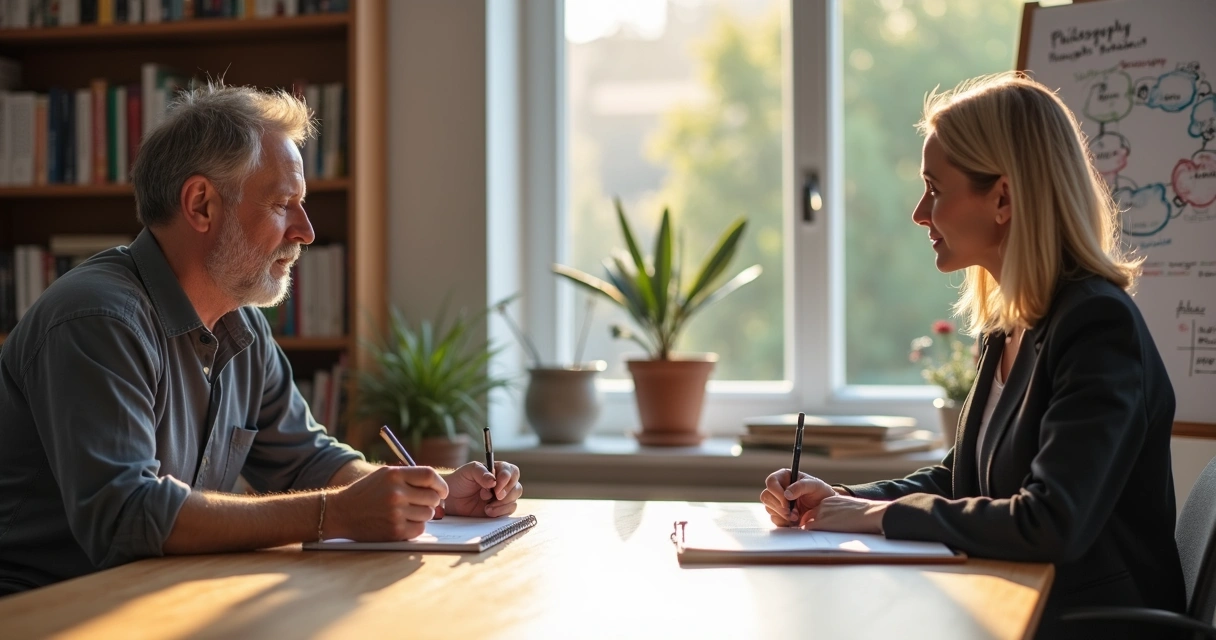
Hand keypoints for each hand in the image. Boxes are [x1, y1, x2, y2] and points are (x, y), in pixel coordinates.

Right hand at [327, 466, 447, 540]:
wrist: (341, 513)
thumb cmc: (366, 492)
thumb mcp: (384, 475)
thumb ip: (409, 476)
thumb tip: (437, 485)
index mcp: (394, 475)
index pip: (429, 476)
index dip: (440, 484)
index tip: (443, 491)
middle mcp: (396, 493)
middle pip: (432, 497)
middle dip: (432, 500)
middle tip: (423, 503)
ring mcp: (395, 513)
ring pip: (428, 514)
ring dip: (422, 514)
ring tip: (408, 512)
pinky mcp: (394, 531)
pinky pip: (420, 529)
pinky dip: (415, 526)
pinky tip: (403, 522)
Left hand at [442, 460, 522, 517]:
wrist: (450, 499)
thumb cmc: (460, 481)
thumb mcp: (468, 471)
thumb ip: (481, 472)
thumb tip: (493, 481)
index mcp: (498, 470)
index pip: (511, 471)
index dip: (506, 479)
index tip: (496, 487)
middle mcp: (503, 484)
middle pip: (517, 487)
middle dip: (507, 493)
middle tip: (495, 496)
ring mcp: (502, 498)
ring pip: (514, 500)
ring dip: (502, 504)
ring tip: (487, 507)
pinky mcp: (500, 510)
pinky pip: (509, 511)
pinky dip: (500, 512)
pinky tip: (488, 511)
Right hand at [760, 469, 839, 526]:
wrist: (824, 507)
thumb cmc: (820, 491)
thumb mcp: (814, 485)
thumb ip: (801, 487)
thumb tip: (787, 494)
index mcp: (784, 477)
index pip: (771, 482)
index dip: (776, 492)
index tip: (787, 502)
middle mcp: (778, 488)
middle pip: (766, 496)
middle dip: (779, 507)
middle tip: (793, 513)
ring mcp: (777, 502)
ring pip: (769, 508)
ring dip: (783, 515)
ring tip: (797, 516)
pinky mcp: (779, 514)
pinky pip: (774, 519)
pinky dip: (783, 522)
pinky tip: (794, 520)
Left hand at [799, 495, 888, 533]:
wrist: (869, 513)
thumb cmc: (867, 514)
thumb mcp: (850, 508)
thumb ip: (841, 513)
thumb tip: (842, 522)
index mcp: (831, 500)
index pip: (817, 510)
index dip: (815, 519)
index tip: (815, 527)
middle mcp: (823, 505)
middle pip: (808, 516)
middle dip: (808, 525)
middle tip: (809, 535)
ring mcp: (820, 513)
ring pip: (807, 523)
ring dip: (808, 531)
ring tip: (807, 540)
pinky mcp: (820, 523)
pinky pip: (807, 529)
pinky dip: (807, 535)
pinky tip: (809, 541)